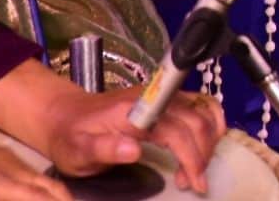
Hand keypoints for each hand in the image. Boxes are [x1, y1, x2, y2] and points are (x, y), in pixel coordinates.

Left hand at [40, 88, 225, 193]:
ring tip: (198, 166)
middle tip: (194, 182)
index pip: (176, 131)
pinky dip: (212, 121)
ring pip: (204, 109)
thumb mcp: (78, 151)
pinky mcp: (167, 96)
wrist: (66, 115)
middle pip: (196, 121)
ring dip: (209, 139)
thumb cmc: (72, 137)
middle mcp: (153, 97)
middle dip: (202, 155)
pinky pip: (201, 102)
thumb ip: (104, 150)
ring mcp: (163, 94)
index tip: (194, 183)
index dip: (191, 157)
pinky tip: (208, 140)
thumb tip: (134, 150)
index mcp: (134, 111)